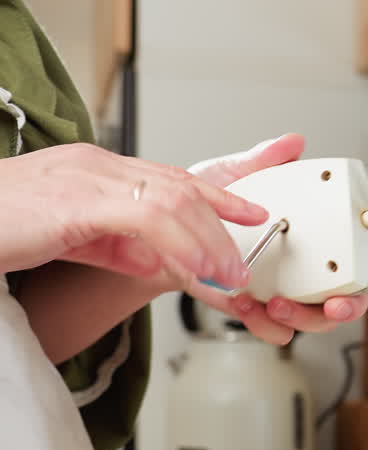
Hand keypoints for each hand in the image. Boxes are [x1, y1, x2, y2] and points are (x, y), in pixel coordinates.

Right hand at [0, 142, 264, 285]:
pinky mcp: (77, 201)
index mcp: (96, 171)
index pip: (170, 177)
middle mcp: (97, 166)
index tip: (251, 213)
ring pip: (173, 201)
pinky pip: (146, 218)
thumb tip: (160, 261)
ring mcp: (88, 178)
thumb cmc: (1, 229)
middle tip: (243, 265)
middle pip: (180, 187)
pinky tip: (195, 268)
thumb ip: (117, 246)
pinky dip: (180, 244)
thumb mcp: (71, 239)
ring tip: (227, 274)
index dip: (218, 195)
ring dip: (208, 241)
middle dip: (223, 225)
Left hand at [178, 134, 367, 343]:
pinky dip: (266, 325)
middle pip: (351, 293)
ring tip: (276, 305)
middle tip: (336, 304)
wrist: (167, 234)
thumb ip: (264, 161)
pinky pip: (276, 331)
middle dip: (350, 304)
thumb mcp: (233, 176)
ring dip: (303, 318)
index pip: (364, 243)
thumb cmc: (204, 207)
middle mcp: (308, 266)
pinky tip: (248, 306)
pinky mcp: (260, 309)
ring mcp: (288, 291)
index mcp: (314, 233)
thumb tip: (290, 144)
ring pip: (317, 319)